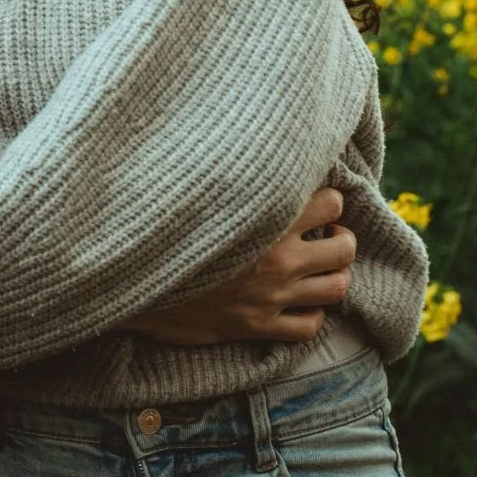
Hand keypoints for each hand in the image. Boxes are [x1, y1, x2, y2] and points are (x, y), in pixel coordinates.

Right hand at [119, 189, 356, 344]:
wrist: (132, 284)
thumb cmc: (163, 232)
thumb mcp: (200, 194)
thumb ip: (237, 180)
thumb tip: (251, 149)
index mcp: (266, 220)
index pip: (332, 203)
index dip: (328, 200)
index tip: (316, 203)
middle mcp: (277, 260)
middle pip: (344, 249)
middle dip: (341, 239)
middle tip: (327, 236)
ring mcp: (270, 297)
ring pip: (336, 288)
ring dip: (334, 276)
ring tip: (320, 268)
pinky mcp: (257, 326)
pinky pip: (308, 327)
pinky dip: (311, 313)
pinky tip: (297, 301)